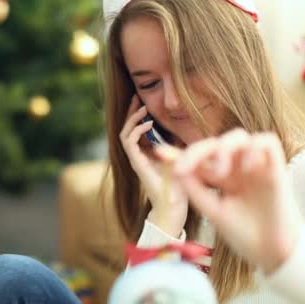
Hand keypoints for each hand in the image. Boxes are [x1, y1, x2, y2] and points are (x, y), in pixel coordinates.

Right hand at [119, 95, 187, 236]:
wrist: (174, 204)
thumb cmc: (180, 184)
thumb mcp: (179, 155)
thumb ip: (174, 142)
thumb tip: (179, 126)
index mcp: (145, 153)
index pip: (135, 129)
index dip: (137, 115)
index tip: (143, 101)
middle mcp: (137, 155)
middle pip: (126, 128)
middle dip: (131, 112)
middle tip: (137, 98)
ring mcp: (135, 159)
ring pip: (124, 134)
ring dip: (133, 120)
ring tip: (143, 110)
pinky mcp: (136, 163)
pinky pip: (130, 143)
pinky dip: (137, 131)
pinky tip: (148, 124)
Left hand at [157, 129, 303, 272]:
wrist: (271, 253)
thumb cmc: (244, 235)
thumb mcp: (212, 210)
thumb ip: (195, 189)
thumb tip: (176, 168)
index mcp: (221, 179)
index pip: (199, 160)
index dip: (180, 154)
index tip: (160, 153)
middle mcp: (237, 169)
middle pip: (214, 144)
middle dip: (197, 152)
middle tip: (184, 168)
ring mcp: (255, 167)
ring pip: (238, 137)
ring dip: (223, 148)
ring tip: (220, 173)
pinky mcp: (276, 167)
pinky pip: (266, 141)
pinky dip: (254, 148)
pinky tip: (247, 168)